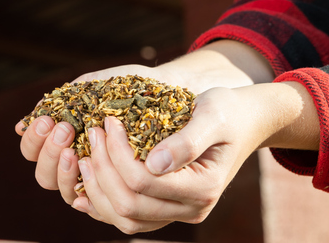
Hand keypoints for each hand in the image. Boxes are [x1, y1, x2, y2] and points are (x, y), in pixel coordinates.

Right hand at [14, 64, 156, 198]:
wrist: (165, 88)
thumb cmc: (124, 86)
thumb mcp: (88, 89)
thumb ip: (56, 106)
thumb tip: (19, 126)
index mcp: (61, 138)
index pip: (32, 151)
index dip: (33, 140)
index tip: (48, 121)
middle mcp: (73, 161)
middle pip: (43, 176)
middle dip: (48, 153)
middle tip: (65, 130)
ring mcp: (95, 177)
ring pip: (65, 192)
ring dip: (65, 170)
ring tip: (77, 148)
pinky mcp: (120, 189)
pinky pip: (97, 203)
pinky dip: (90, 189)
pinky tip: (93, 169)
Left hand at [15, 40, 273, 196]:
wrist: (243, 120)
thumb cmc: (227, 110)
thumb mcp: (212, 115)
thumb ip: (186, 140)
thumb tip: (154, 163)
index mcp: (203, 187)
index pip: (142, 181)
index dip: (116, 153)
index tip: (107, 121)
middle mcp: (191, 208)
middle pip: (129, 204)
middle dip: (102, 167)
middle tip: (93, 132)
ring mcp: (177, 212)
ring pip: (124, 218)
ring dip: (97, 188)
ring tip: (86, 154)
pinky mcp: (165, 207)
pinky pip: (127, 217)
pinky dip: (102, 202)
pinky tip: (85, 180)